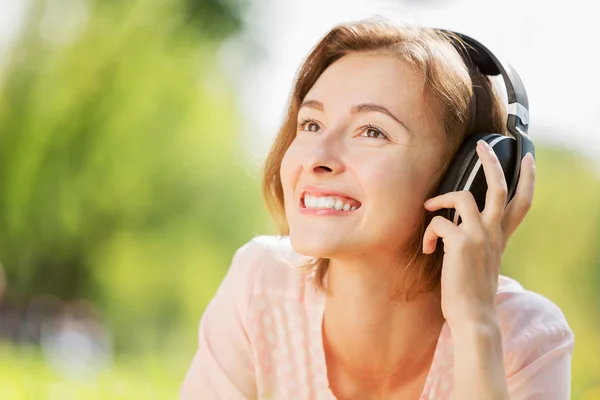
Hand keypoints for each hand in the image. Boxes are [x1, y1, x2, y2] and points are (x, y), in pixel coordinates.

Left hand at [422, 140, 535, 326]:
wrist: (473, 315)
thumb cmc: (471, 291)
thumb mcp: (482, 261)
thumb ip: (478, 241)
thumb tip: (456, 228)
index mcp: (500, 237)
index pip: (521, 203)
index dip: (527, 179)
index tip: (529, 159)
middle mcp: (493, 233)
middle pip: (499, 187)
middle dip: (491, 162)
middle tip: (482, 145)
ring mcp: (479, 236)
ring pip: (463, 196)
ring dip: (441, 198)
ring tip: (429, 208)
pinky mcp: (460, 243)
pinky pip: (438, 222)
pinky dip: (428, 233)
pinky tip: (427, 248)